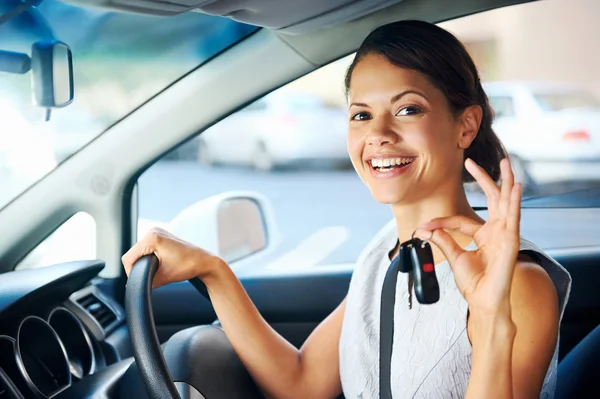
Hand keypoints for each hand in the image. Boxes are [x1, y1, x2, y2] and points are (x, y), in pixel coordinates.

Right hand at [121, 227, 222, 288]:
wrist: (204, 261)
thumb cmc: (188, 266)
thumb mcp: (163, 278)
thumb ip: (146, 281)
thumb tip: (137, 285)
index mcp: (152, 238)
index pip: (128, 258)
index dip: (131, 272)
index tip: (140, 280)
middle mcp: (153, 231)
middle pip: (133, 254)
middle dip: (139, 266)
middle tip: (151, 275)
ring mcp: (158, 231)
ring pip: (139, 251)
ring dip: (144, 261)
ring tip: (157, 268)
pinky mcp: (161, 235)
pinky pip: (147, 248)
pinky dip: (150, 256)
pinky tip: (159, 262)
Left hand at [416, 158, 521, 316]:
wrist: (483, 302)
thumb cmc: (474, 283)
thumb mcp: (454, 256)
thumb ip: (443, 240)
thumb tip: (425, 228)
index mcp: (484, 236)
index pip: (461, 220)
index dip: (441, 222)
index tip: (424, 228)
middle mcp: (497, 232)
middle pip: (493, 200)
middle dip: (486, 179)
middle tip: (473, 162)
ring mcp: (506, 235)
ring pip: (507, 203)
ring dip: (506, 181)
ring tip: (507, 164)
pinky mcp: (512, 242)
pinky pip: (514, 217)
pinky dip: (514, 201)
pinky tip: (515, 187)